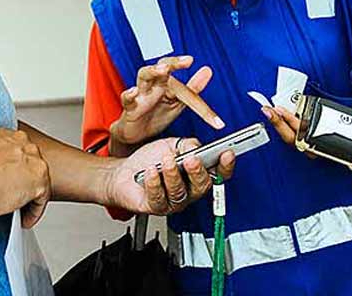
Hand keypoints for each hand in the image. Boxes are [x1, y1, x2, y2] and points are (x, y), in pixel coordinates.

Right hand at [0, 128, 50, 227]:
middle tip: (16, 196)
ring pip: (39, 182)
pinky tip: (25, 220)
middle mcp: (25, 145)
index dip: (16, 170)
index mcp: (9, 135)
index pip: (20, 153)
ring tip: (21, 211)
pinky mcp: (40, 183)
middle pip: (32, 166)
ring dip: (30, 198)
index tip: (10, 181)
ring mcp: (35, 163)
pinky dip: (33, 212)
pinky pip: (41, 201)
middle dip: (25, 181)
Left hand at [103, 137, 235, 214]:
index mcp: (197, 176)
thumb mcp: (171, 146)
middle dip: (197, 172)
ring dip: (173, 174)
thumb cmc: (150, 160)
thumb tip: (196, 148)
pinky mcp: (156, 206)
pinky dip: (154, 183)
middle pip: (201, 186)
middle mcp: (189, 191)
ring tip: (166, 160)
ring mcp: (174, 201)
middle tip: (192, 159)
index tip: (227, 153)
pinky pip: (158, 198)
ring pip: (179, 192)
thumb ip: (187, 145)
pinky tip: (150, 171)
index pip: (218, 174)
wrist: (124, 173)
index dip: (226, 166)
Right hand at [109, 56, 223, 155]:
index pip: (175, 71)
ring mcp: (140, 94)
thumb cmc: (156, 114)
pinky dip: (130, 94)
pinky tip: (135, 92)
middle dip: (171, 63)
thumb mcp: (178, 102)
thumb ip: (193, 88)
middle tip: (185, 61)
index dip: (185, 68)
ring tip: (163, 70)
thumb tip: (208, 70)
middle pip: (159, 67)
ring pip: (143, 76)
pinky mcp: (130, 108)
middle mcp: (153, 84)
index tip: (200, 66)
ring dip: (152, 71)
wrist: (137, 135)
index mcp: (165, 82)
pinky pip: (127, 98)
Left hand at [262, 106, 351, 151]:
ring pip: (289, 138)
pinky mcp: (302, 137)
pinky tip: (272, 113)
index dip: (298, 128)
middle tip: (273, 109)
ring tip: (268, 110)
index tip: (290, 116)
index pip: (309, 140)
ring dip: (277, 124)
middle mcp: (314, 148)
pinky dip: (280, 124)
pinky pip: (289, 134)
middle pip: (294, 139)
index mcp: (327, 147)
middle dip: (282, 124)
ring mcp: (306, 144)